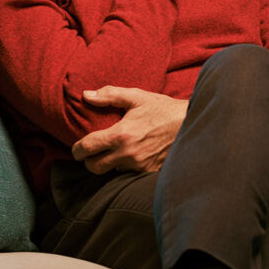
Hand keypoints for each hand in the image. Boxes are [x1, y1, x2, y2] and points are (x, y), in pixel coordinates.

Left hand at [71, 86, 188, 173]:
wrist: (191, 123)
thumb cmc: (163, 109)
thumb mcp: (137, 97)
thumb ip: (109, 95)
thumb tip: (86, 95)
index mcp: (120, 135)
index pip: (87, 148)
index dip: (77, 150)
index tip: (77, 148)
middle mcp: (127, 154)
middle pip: (94, 167)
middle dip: (90, 160)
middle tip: (94, 151)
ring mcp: (139, 165)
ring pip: (112, 171)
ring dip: (110, 163)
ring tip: (115, 150)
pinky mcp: (148, 172)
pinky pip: (129, 173)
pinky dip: (126, 166)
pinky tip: (132, 154)